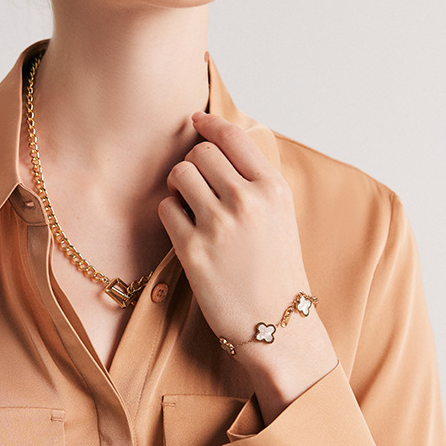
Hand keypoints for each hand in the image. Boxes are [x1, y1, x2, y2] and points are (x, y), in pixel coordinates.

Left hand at [158, 111, 336, 418]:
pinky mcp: (193, 250)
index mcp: (273, 188)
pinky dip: (171, 215)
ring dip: (178, 187)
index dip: (208, 124)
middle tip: (199, 186)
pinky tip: (186, 232)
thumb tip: (214, 141)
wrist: (277, 323)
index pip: (232, 136)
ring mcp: (219, 225)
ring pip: (179, 175)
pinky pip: (166, 209)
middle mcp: (247, 201)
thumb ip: (253, 179)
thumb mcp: (280, 215)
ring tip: (192, 208)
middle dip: (193, 165)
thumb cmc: (276, 268)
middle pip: (200, 153)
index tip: (195, 121)